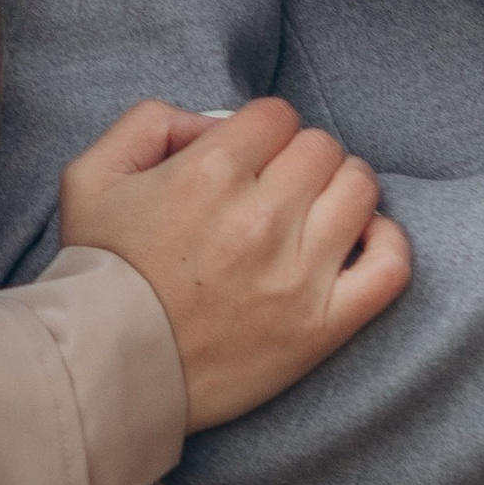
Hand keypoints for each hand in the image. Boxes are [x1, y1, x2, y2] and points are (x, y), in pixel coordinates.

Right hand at [59, 95, 410, 431]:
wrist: (106, 369)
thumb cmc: (100, 273)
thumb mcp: (92, 175)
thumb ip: (150, 123)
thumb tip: (213, 123)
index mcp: (209, 174)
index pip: (277, 115)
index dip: (262, 130)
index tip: (247, 158)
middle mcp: (260, 218)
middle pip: (322, 147)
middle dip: (298, 158)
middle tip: (274, 188)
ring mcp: (297, 275)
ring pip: (360, 190)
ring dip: (342, 190)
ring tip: (313, 212)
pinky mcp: (321, 326)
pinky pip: (391, 266)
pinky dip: (387, 243)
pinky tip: (359, 242)